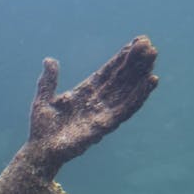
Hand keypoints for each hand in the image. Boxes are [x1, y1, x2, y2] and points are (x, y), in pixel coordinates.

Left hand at [27, 35, 157, 175]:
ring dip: (140, 75)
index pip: (107, 72)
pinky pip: (127, 109)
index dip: (120, 59)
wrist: (40, 150)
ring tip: (152, 59)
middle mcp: (97, 101)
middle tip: (149, 45)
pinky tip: (150, 82)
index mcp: (84, 93)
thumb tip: (49, 59)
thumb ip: (48, 81)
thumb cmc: (42, 128)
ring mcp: (103, 113)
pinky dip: (139, 95)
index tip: (135, 43)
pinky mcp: (106, 125)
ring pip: (127, 91)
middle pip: (120, 79)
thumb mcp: (43, 99)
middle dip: (134, 63)